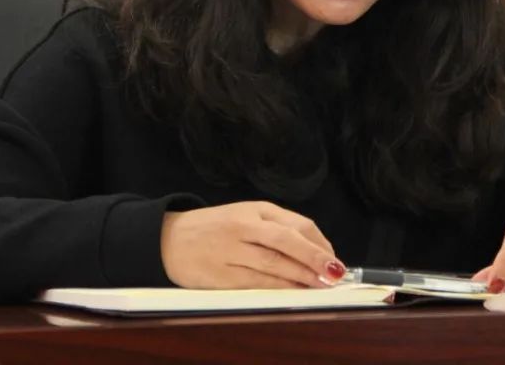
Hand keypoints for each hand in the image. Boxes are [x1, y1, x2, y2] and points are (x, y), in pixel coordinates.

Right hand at [160, 201, 345, 288]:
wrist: (169, 239)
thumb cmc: (215, 228)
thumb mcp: (246, 215)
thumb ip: (278, 228)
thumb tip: (317, 250)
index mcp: (255, 209)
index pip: (296, 224)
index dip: (319, 243)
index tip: (334, 259)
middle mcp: (244, 227)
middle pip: (287, 241)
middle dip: (315, 258)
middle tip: (335, 274)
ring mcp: (231, 251)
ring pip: (274, 264)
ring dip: (302, 277)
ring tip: (321, 286)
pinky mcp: (221, 275)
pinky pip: (256, 283)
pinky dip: (279, 289)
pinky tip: (294, 293)